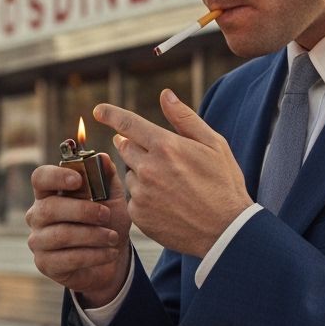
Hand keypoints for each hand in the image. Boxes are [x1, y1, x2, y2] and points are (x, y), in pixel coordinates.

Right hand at [25, 155, 131, 306]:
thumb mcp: (113, 199)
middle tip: (106, 215)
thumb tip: (102, 157)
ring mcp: (38, 240)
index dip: (56, 176)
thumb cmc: (108, 223)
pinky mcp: (45, 263)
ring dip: (92, 235)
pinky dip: (93, 255)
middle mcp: (38, 215)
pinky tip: (110, 253)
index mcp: (50, 193)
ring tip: (113, 237)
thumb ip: (107, 178)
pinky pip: (67, 258)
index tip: (77, 180)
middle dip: (83, 211)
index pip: (40, 178)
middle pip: (49, 207)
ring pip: (60, 234)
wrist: (112, 258)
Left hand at [93, 89, 252, 257]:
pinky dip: (146, 198)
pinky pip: (134, 199)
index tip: (98, 110)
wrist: (226, 230)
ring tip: (172, 186)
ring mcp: (141, 194)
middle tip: (161, 157)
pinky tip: (169, 203)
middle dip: (137, 147)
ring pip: (131, 175)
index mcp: (166, 147)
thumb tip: (165, 94)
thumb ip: (185, 118)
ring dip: (143, 174)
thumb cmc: (224, 184)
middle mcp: (148, 169)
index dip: (111, 114)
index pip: (128, 124)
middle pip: (125, 148)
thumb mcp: (214, 144)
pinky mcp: (138, 215)